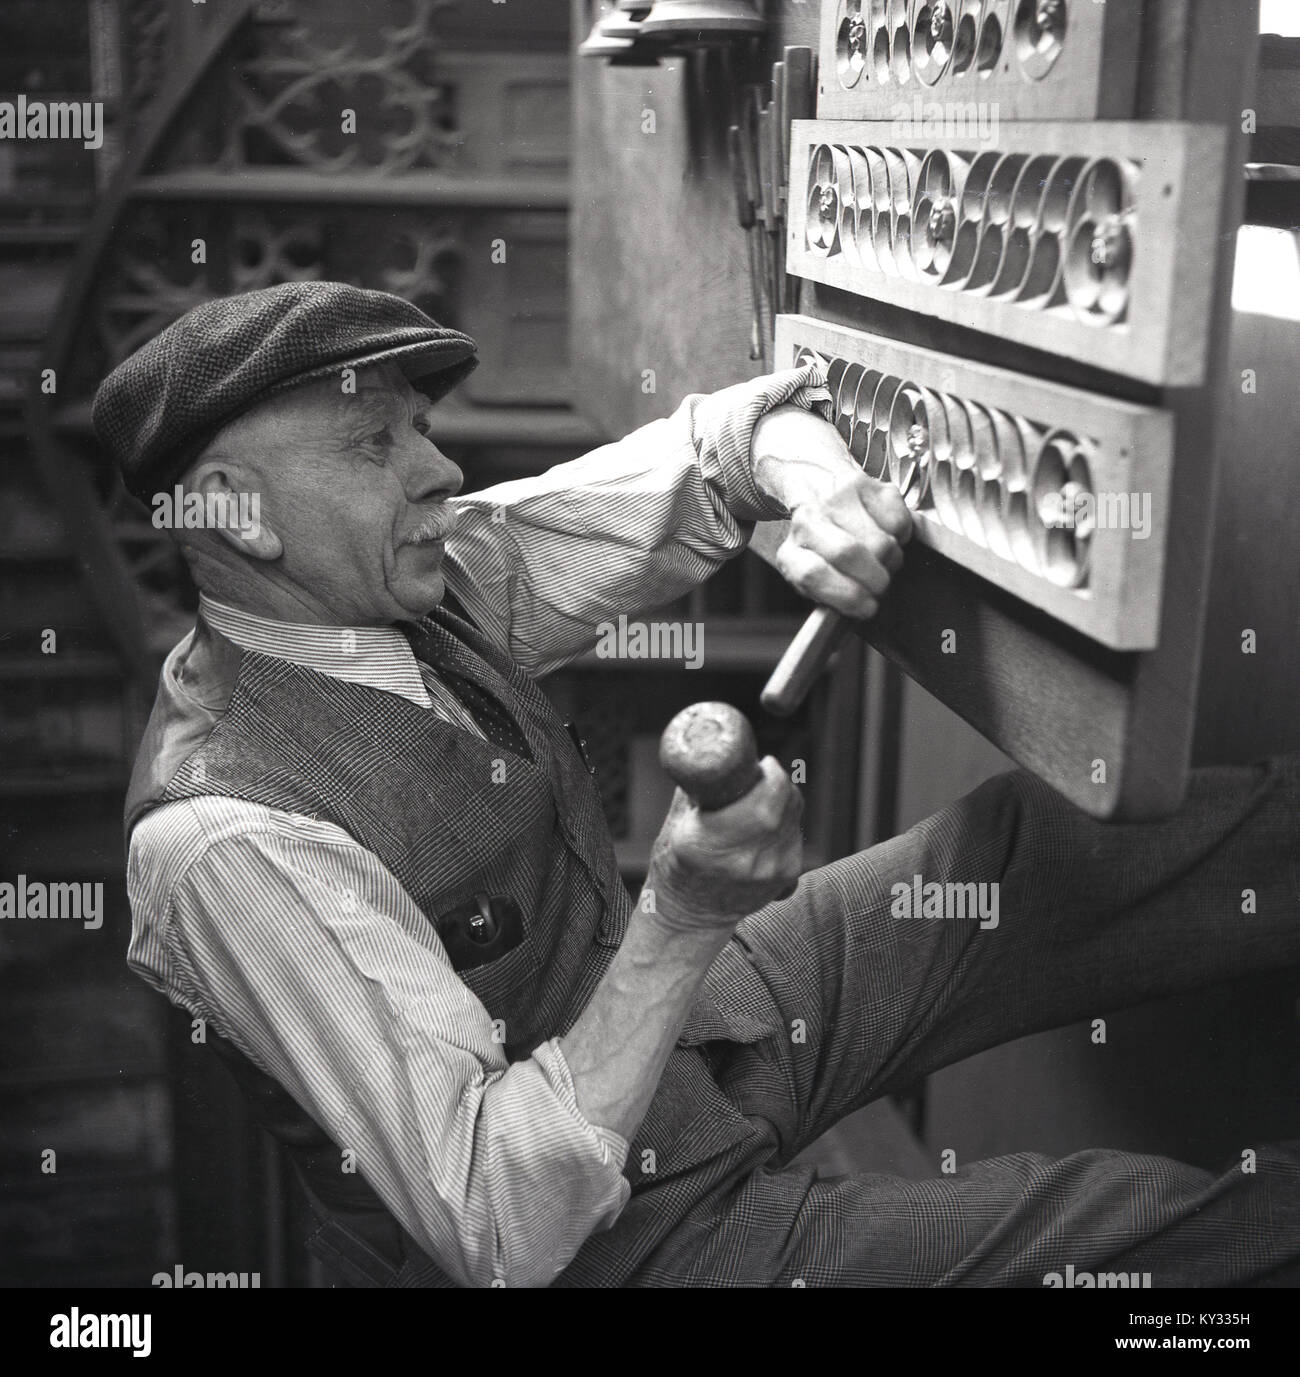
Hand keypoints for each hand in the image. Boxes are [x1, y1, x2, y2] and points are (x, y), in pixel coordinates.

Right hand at [643, 757, 802, 932]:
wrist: (691, 916)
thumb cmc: (676, 864)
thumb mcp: (677, 821)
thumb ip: (700, 785)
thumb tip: (716, 748)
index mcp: (710, 845)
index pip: (766, 802)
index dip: (772, 775)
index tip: (763, 763)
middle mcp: (746, 862)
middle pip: (785, 804)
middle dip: (777, 781)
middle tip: (760, 776)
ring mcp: (770, 872)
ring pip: (794, 816)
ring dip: (782, 800)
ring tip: (756, 803)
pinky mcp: (787, 877)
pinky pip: (796, 833)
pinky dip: (786, 820)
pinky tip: (763, 827)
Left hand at [753, 406, 911, 617]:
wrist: (815, 482)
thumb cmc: (818, 542)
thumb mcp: (810, 574)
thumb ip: (827, 596)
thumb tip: (852, 621)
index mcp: (791, 550)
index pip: (813, 574)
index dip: (847, 596)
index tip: (867, 607)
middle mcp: (809, 519)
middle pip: (849, 554)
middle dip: (875, 580)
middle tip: (880, 586)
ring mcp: (838, 498)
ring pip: (880, 542)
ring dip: (891, 561)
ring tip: (883, 562)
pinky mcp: (868, 485)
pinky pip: (899, 522)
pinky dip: (902, 537)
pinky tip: (887, 535)